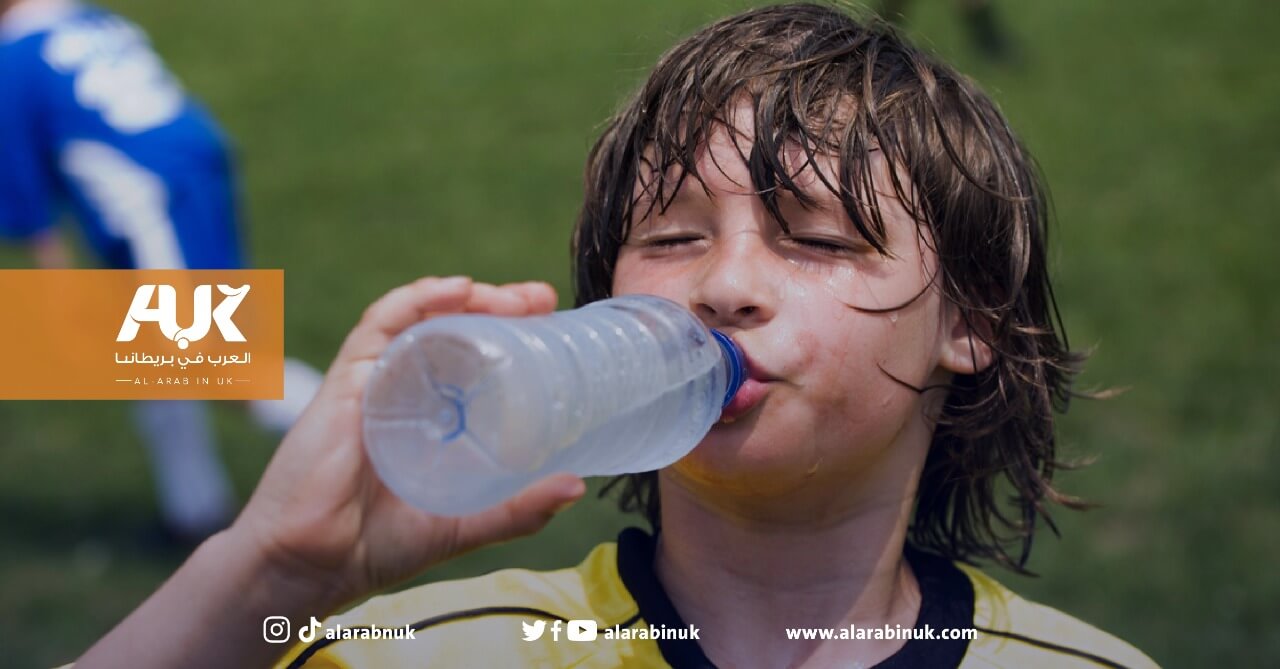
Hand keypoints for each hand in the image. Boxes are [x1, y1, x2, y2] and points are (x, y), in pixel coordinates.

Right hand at [229, 276, 585, 609]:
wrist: (311, 565)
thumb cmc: (377, 547)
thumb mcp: (465, 524)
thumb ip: (518, 510)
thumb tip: (577, 485)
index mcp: (429, 418)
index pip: (472, 359)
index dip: (511, 335)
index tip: (552, 324)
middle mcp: (403, 392)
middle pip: (452, 330)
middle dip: (499, 306)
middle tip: (543, 301)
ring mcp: (375, 382)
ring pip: (422, 318)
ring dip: (468, 297)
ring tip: (514, 298)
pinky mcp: (347, 381)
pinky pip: (380, 324)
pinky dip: (416, 298)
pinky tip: (458, 290)